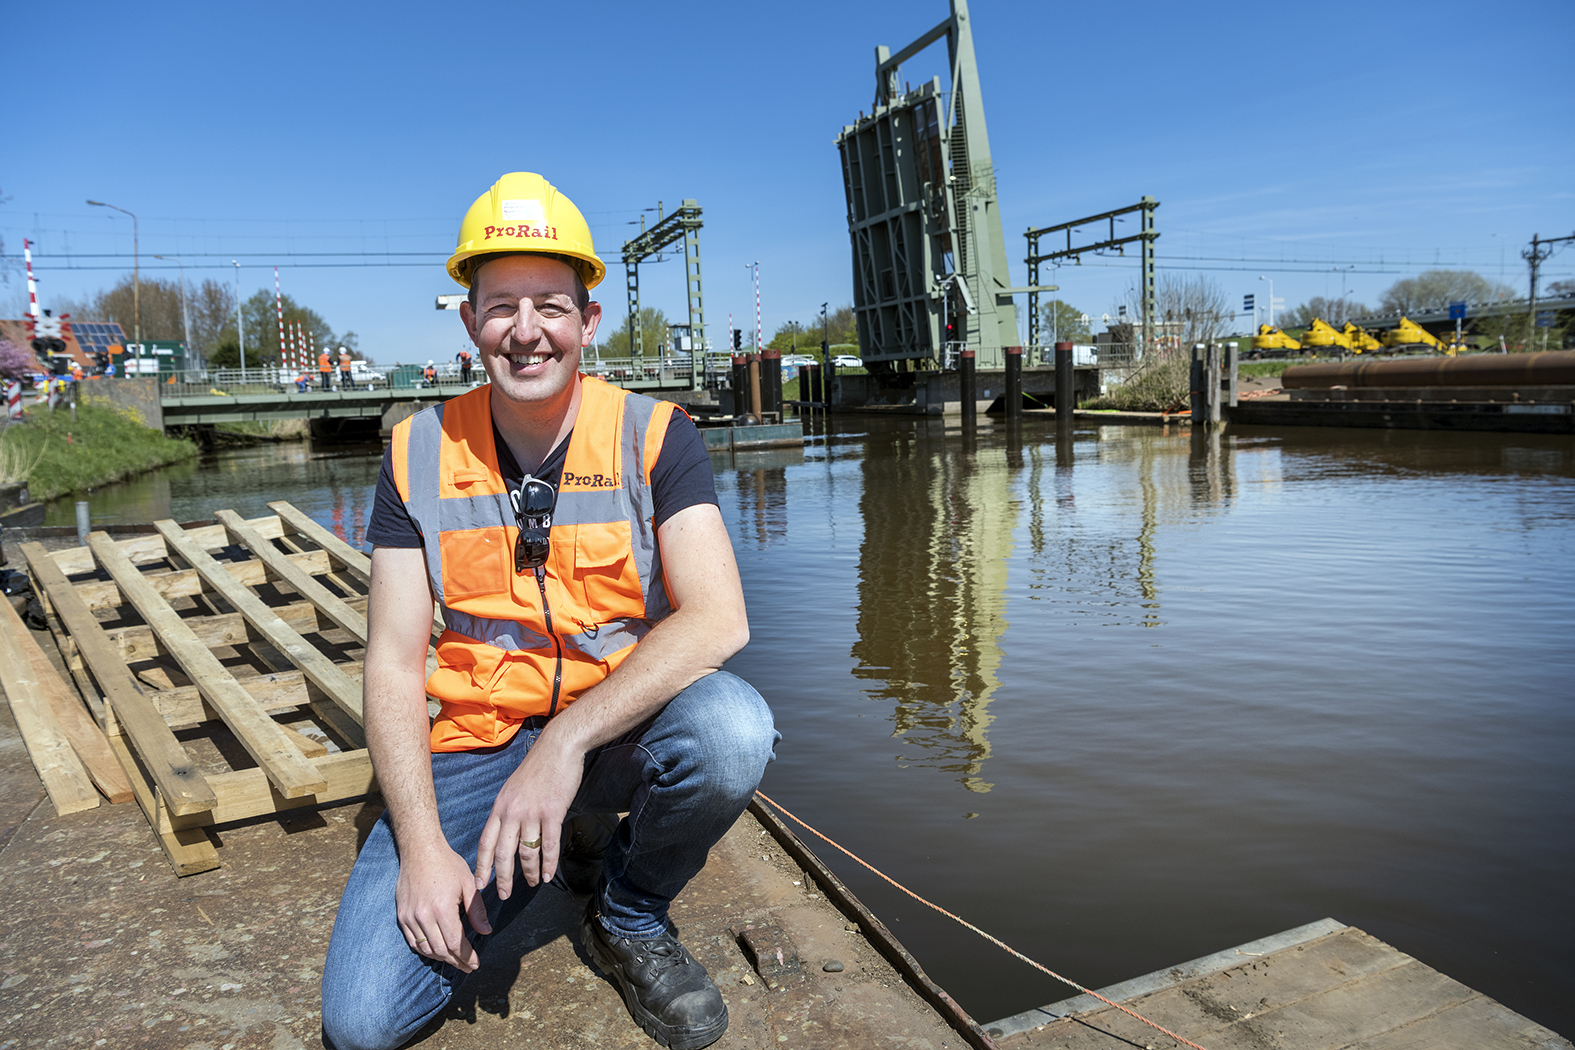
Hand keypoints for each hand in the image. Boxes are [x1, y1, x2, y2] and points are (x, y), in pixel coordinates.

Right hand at [395, 844, 492, 971]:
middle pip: (440, 950)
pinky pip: (412, 941)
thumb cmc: (447, 864)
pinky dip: (425, 950)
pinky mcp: (401, 915)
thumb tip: (486, 931)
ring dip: (441, 958)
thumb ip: (476, 910)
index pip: (455, 943)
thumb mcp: (468, 884)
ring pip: (425, 949)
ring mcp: (410, 917)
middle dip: (456, 961)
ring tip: (454, 960)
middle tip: (468, 966)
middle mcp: (423, 916)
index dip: (466, 956)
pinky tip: (437, 951)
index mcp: (442, 908)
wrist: (420, 850)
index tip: (475, 963)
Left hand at [474, 733, 584, 899]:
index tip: (480, 884)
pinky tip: (548, 875)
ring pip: (526, 852)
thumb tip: (505, 832)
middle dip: (502, 879)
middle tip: (503, 895)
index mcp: (499, 807)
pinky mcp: (552, 812)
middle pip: (502, 854)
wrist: (558, 747)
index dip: (481, 866)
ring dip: (528, 873)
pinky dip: (548, 864)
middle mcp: (512, 812)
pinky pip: (549, 845)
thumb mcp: (513, 788)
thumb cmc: (538, 767)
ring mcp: (532, 813)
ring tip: (531, 884)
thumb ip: (507, 810)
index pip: (485, 843)